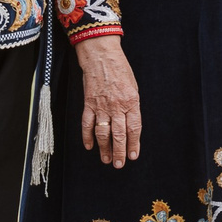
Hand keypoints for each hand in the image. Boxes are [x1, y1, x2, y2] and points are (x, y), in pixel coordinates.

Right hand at [76, 36, 141, 167]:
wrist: (102, 57)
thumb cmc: (121, 71)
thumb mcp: (134, 88)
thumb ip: (132, 107)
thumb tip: (131, 126)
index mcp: (132, 102)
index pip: (134, 128)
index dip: (133, 144)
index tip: (133, 156)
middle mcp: (117, 106)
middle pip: (119, 134)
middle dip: (119, 152)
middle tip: (118, 164)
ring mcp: (102, 106)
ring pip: (103, 133)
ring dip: (104, 148)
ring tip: (106, 160)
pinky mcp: (89, 103)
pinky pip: (87, 123)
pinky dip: (87, 136)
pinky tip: (90, 146)